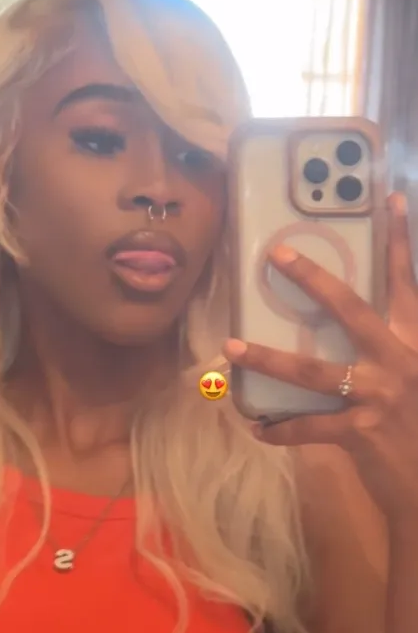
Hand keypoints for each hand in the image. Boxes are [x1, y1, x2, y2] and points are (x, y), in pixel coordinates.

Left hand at [223, 193, 417, 524]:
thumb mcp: (412, 381)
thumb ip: (388, 355)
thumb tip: (345, 342)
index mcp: (414, 345)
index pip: (406, 284)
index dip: (399, 242)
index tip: (390, 201)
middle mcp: (400, 362)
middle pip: (352, 310)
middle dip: (313, 281)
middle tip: (277, 256)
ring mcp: (381, 396)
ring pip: (314, 371)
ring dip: (268, 359)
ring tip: (233, 348)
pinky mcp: (361, 432)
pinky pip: (308, 427)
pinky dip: (280, 429)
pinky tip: (259, 429)